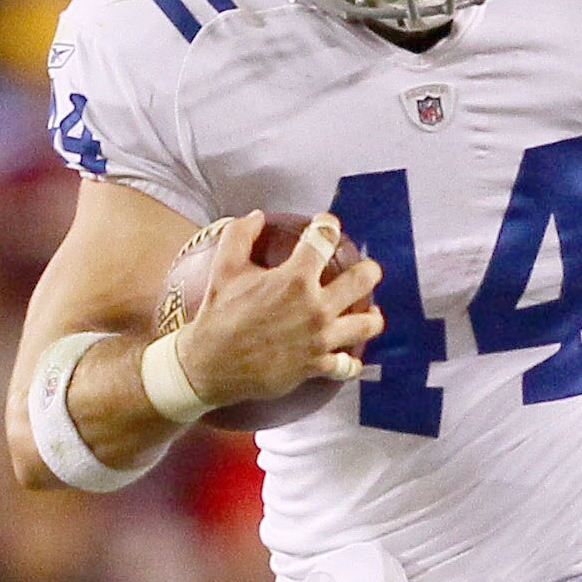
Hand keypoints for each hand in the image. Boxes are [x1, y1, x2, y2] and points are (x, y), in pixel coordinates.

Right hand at [178, 212, 382, 405]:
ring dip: (372, 316)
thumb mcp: (224, 269)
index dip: (328, 226)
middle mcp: (316, 307)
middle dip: (368, 270)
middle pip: (363, 280)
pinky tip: (348, 355)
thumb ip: (239, 236)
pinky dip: (350, 361)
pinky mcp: (319, 365)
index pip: (323, 240)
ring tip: (370, 311)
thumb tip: (256, 217)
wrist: (210, 364)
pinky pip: (348, 364)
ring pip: (367, 324)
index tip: (327, 224)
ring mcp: (321, 338)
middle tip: (365, 269)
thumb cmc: (218, 315)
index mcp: (295, 279)